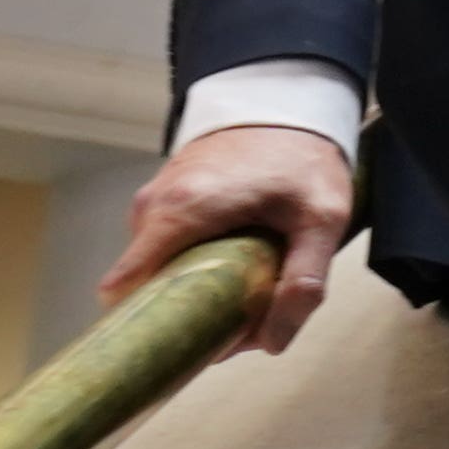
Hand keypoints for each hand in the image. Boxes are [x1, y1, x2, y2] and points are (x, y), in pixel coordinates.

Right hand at [101, 123, 354, 357]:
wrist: (289, 99)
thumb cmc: (304, 157)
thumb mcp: (322, 220)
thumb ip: (303, 282)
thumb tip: (271, 343)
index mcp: (181, 211)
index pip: (126, 286)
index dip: (144, 326)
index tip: (176, 350)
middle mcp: (153, 206)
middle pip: (147, 287)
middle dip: (187, 313)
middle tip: (239, 317)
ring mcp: (153, 199)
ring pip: (159, 269)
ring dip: (196, 287)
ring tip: (247, 280)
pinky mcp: (162, 198)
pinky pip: (165, 248)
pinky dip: (195, 262)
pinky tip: (236, 259)